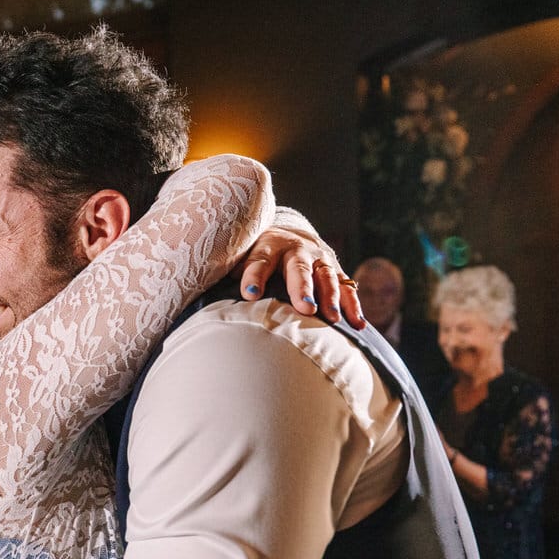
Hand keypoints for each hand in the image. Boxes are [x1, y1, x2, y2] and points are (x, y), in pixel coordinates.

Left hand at [237, 226, 364, 329]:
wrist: (288, 233)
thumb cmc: (256, 254)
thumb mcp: (241, 256)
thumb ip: (229, 273)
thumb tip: (201, 296)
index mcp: (268, 244)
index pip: (258, 260)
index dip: (254, 276)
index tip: (249, 294)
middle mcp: (297, 249)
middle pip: (299, 268)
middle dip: (302, 288)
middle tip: (305, 308)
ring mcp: (319, 258)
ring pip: (327, 277)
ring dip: (331, 297)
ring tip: (331, 318)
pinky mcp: (335, 270)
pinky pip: (347, 288)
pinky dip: (353, 306)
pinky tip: (357, 325)